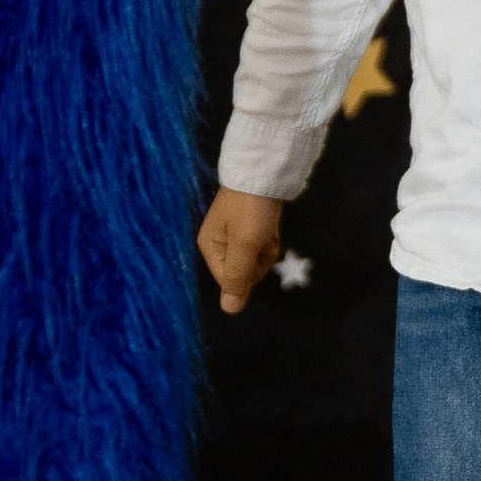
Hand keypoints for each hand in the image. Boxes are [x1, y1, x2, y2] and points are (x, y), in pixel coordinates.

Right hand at [198, 186, 284, 313]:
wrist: (265, 169)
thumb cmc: (252, 209)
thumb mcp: (245, 245)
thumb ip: (237, 278)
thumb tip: (229, 311)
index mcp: (209, 246)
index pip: (230, 281)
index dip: (248, 272)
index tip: (253, 250)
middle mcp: (218, 242)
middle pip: (245, 271)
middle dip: (260, 257)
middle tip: (262, 235)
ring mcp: (234, 233)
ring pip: (256, 258)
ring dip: (267, 245)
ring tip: (267, 225)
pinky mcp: (249, 224)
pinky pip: (262, 243)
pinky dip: (270, 235)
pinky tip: (271, 221)